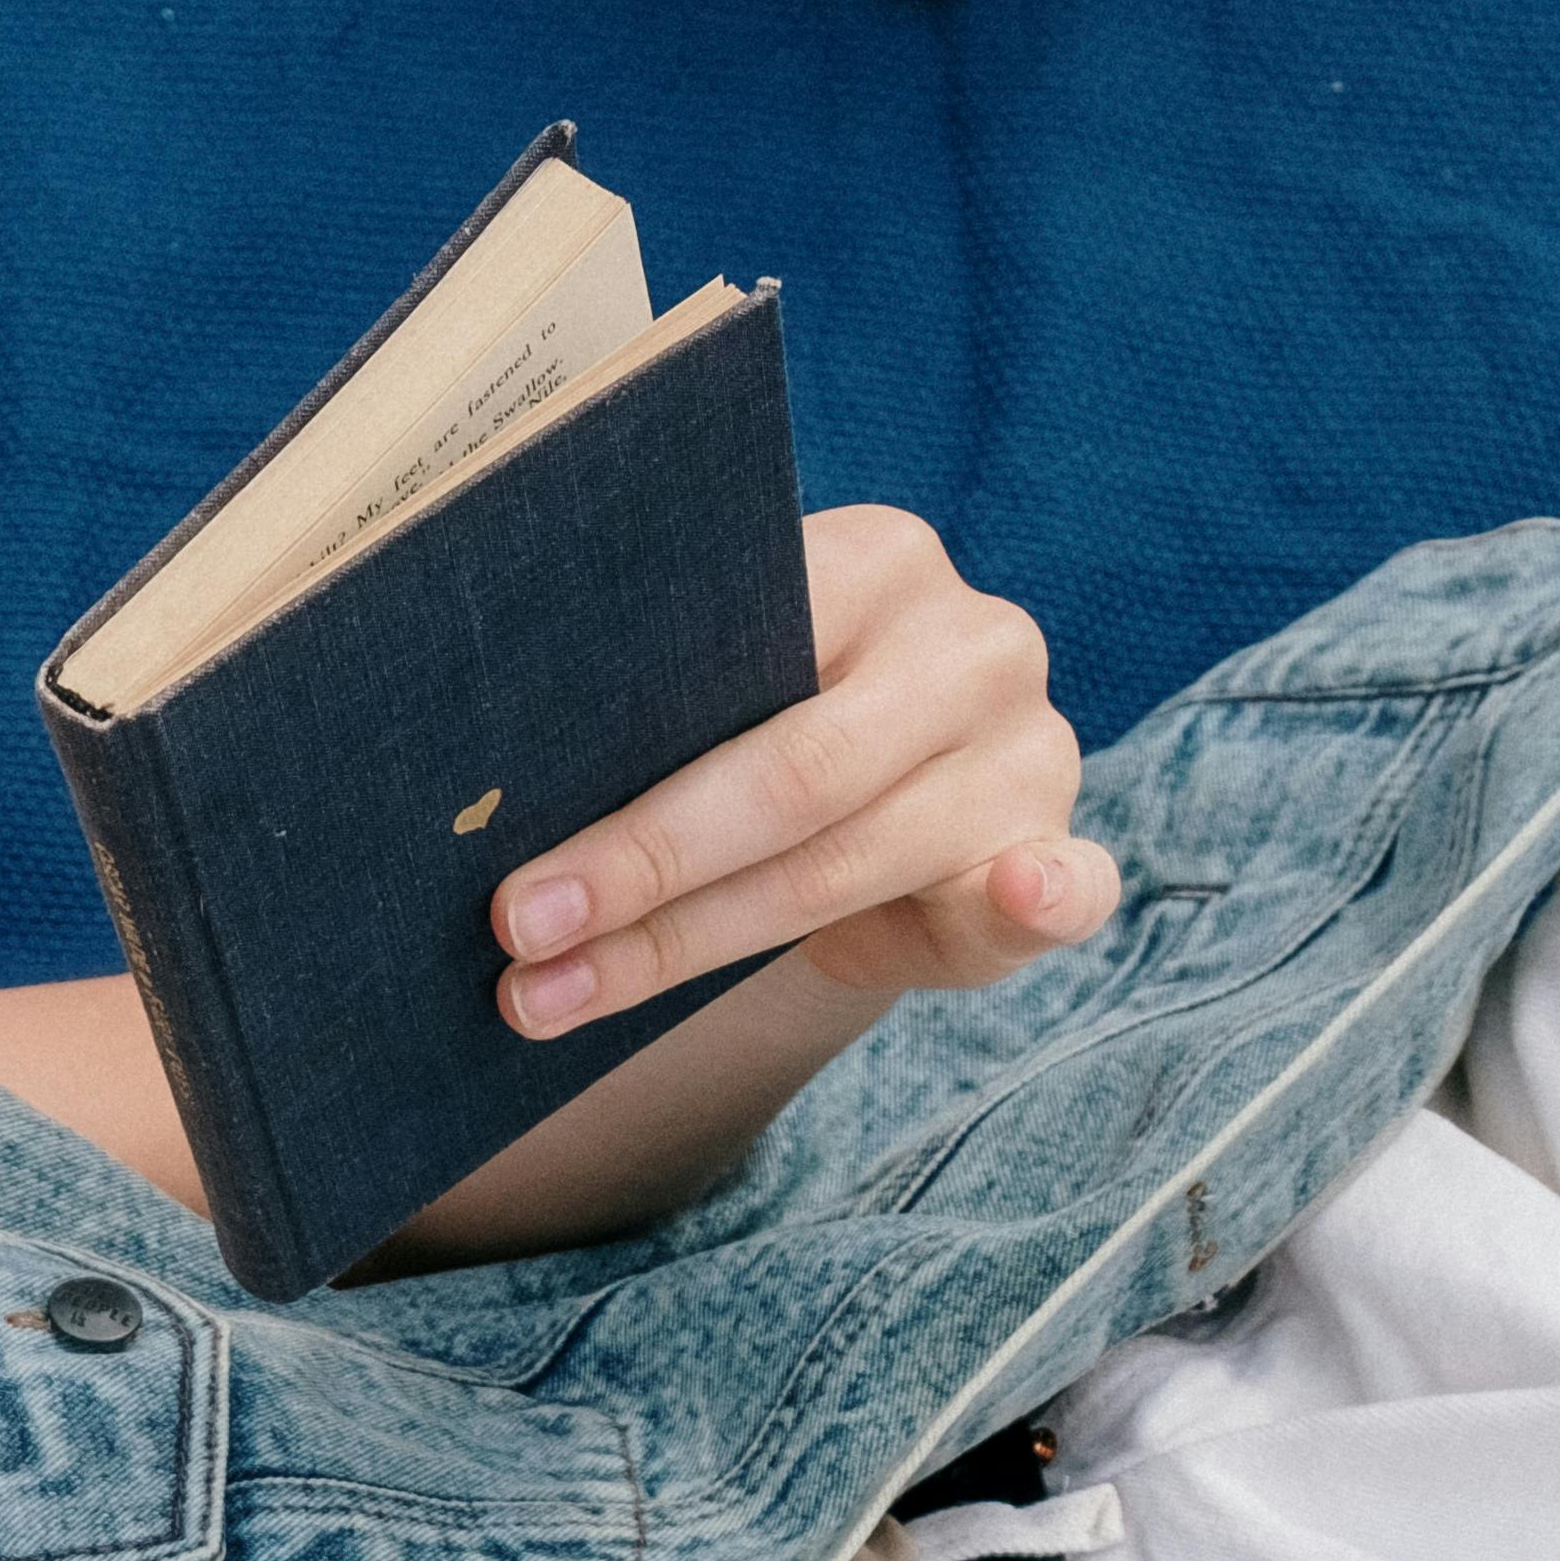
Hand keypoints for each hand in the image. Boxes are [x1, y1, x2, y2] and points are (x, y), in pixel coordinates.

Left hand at [487, 504, 1112, 1038]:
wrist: (887, 784)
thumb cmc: (768, 726)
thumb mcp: (723, 683)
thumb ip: (660, 698)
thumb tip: (491, 776)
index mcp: (880, 561)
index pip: (741, 657)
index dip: (619, 775)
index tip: (502, 861)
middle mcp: (971, 644)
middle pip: (792, 776)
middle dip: (640, 869)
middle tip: (517, 934)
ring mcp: (1029, 747)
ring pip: (845, 864)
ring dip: (686, 947)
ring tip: (550, 998)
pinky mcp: (1054, 846)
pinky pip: (1068, 884)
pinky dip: (1045, 894)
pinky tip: (1017, 891)